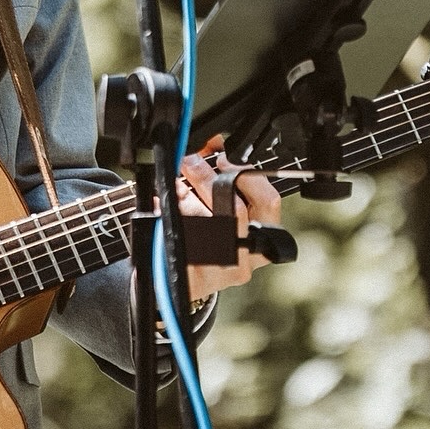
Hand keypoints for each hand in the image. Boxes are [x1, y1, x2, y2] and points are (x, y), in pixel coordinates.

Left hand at [176, 139, 281, 301]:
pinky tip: (161, 207)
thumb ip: (223, 182)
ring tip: (174, 185)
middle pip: (232, 208)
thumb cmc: (203, 244)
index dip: (247, 175)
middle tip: (189, 162)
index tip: (224, 159)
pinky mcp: (190, 279)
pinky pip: (176, 233)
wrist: (176, 284)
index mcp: (260, 245)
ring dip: (183, 195)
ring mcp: (219, 273)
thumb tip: (213, 143)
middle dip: (206, 178)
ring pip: (202, 219)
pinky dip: (165, 214)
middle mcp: (244, 262)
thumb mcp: (220, 213)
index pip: (268, 203)